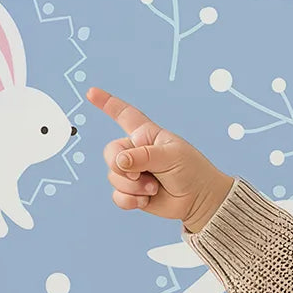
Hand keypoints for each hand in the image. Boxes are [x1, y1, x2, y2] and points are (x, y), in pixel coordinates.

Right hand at [86, 85, 231, 229]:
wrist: (201, 200)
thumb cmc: (192, 171)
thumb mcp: (171, 156)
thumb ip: (143, 156)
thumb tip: (119, 162)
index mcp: (146, 134)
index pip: (124, 114)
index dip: (107, 103)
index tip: (91, 93)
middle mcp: (136, 151)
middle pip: (110, 152)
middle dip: (121, 166)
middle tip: (141, 175)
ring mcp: (133, 172)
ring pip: (113, 176)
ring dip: (133, 186)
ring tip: (155, 187)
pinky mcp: (133, 192)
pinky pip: (117, 196)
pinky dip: (130, 200)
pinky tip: (146, 199)